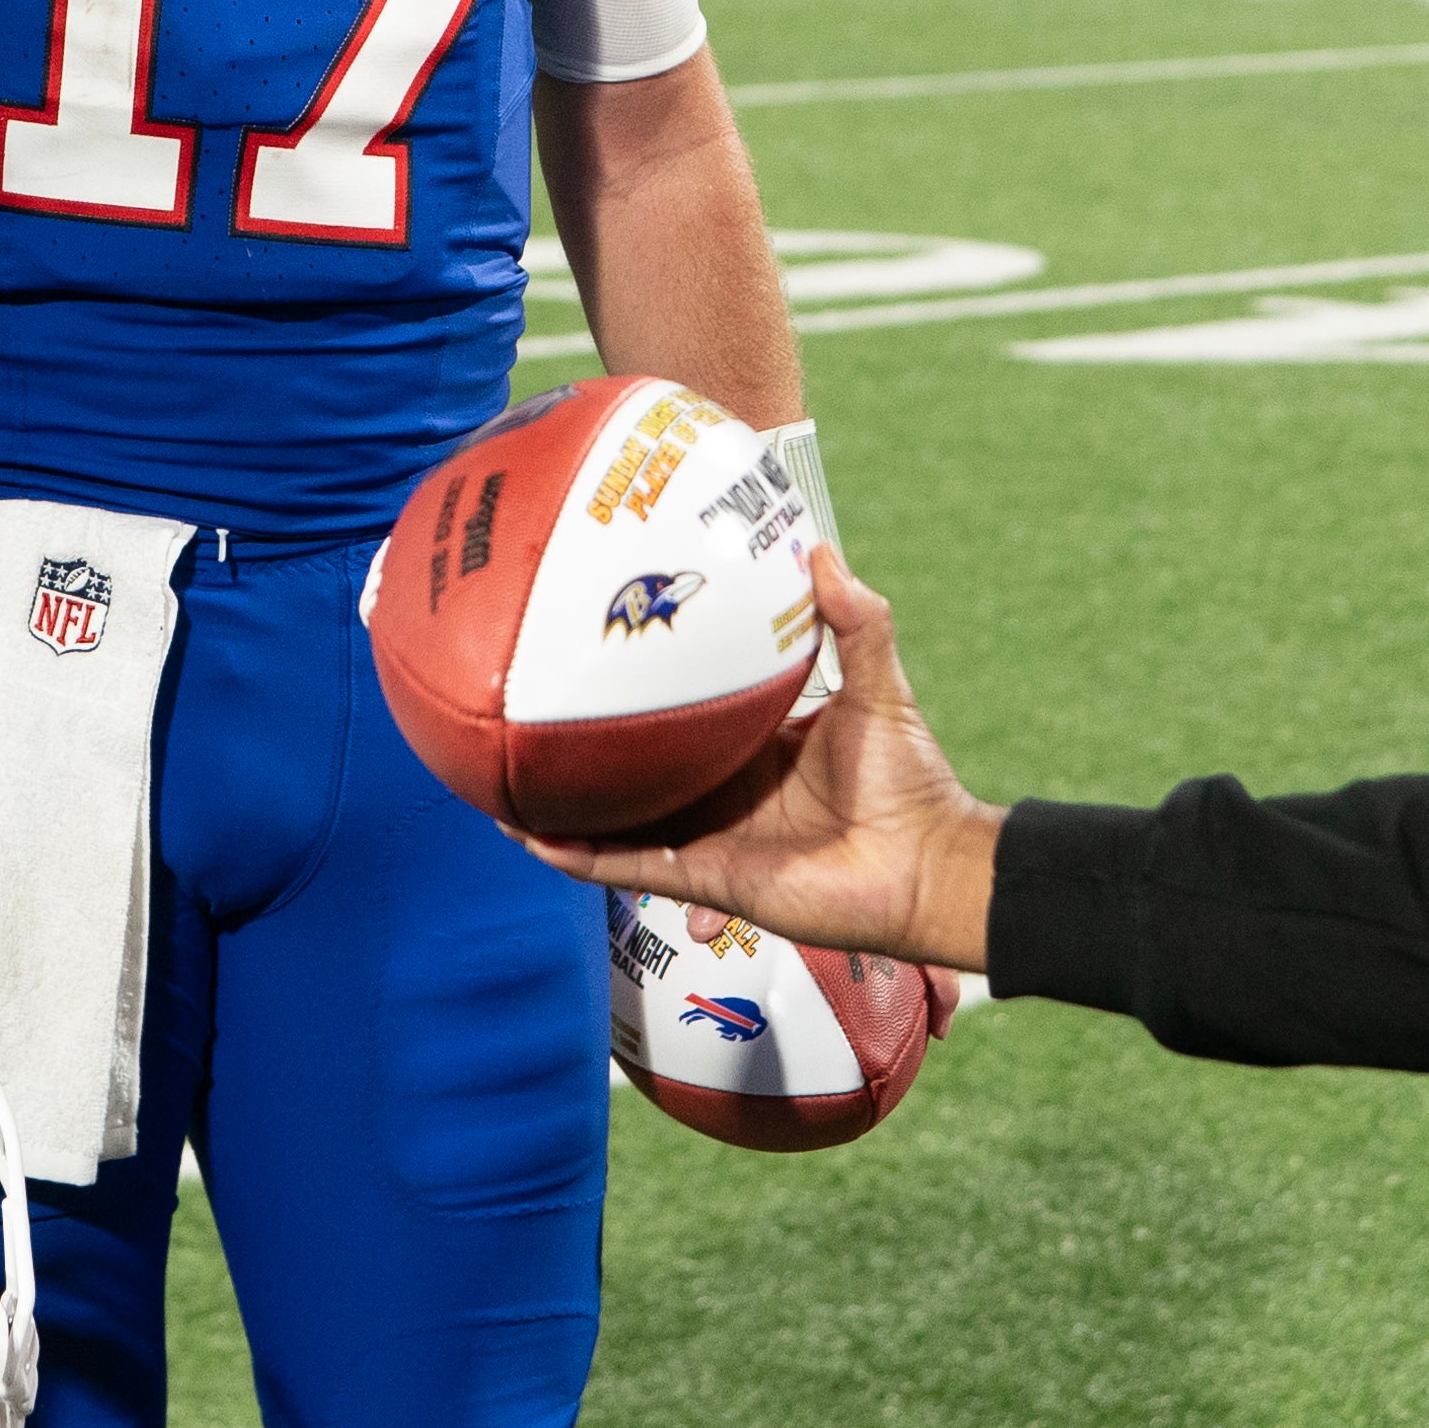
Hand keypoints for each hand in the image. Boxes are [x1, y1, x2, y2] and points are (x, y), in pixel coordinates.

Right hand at [520, 548, 1006, 973]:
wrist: (926, 864)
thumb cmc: (909, 780)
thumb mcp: (877, 683)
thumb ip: (854, 621)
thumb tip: (820, 548)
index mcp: (753, 746)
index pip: (686, 712)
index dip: (644, 688)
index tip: (602, 652)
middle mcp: (724, 790)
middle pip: (639, 767)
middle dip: (588, 746)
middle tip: (531, 707)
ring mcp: (711, 836)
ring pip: (618, 822)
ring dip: (563, 807)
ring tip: (503, 781)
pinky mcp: (709, 879)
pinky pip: (631, 866)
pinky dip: (583, 855)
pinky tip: (533, 836)